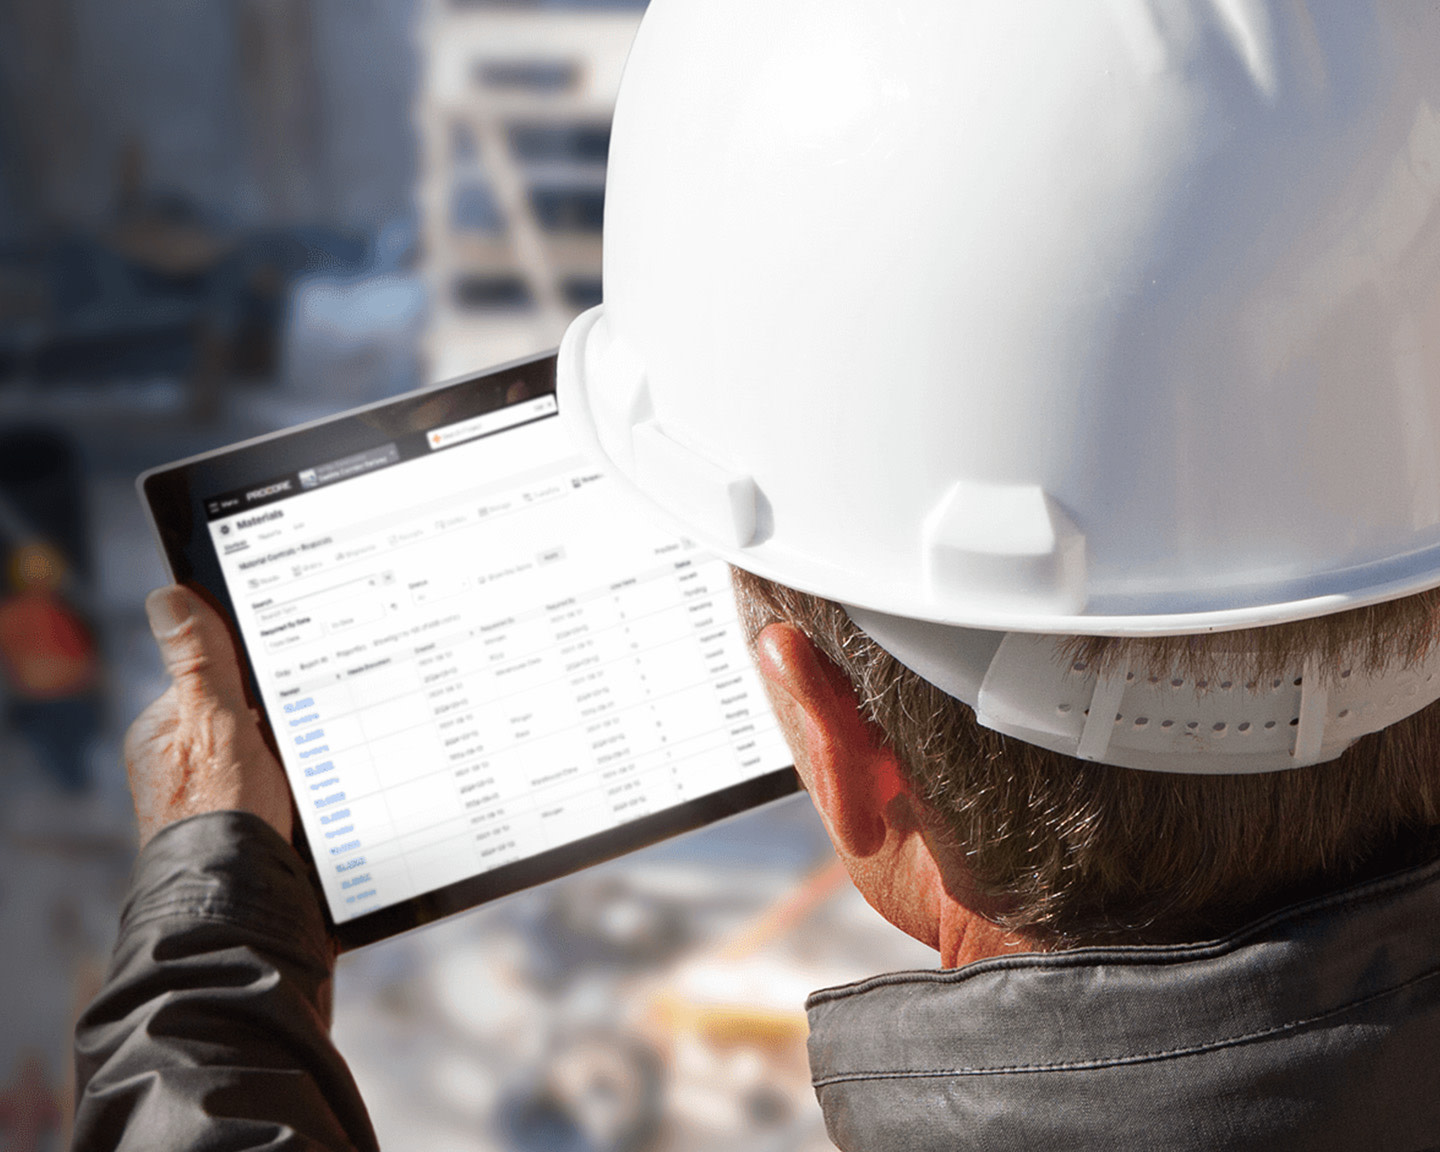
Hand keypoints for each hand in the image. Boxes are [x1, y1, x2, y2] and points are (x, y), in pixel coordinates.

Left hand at [125, 586, 291, 848]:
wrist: (241, 899)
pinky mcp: (243, 822)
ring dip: (293, 752)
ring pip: (264, 749)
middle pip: (241, 712)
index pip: (210, 675)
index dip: (251, 673)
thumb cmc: (221, 815)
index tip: (285, 678)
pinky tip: (316, 791)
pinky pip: (278, 784)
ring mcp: (211, 795)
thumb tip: (170, 598)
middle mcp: (179, 764)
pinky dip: (300, 784)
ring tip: (314, 763)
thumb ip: (199, 662)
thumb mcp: (216, 723)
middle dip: (277, 715)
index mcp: (160, 732)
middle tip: (304, 725)